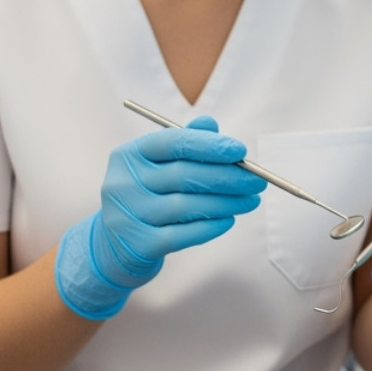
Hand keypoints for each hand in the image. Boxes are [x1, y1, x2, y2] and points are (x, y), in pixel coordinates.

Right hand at [55, 116, 264, 318]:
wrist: (113, 245)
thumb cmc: (146, 196)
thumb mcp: (158, 166)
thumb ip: (185, 143)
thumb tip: (211, 125)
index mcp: (129, 155)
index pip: (173, 143)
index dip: (210, 146)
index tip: (241, 151)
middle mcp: (124, 182)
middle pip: (184, 175)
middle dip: (228, 177)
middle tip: (257, 180)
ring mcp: (128, 215)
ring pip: (187, 206)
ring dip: (226, 203)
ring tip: (250, 201)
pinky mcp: (138, 244)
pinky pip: (183, 234)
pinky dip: (210, 227)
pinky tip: (228, 220)